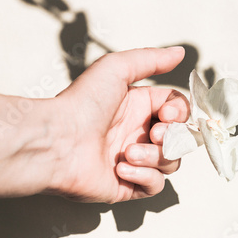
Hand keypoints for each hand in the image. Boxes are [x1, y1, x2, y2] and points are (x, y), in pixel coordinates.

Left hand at [47, 47, 189, 202]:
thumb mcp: (116, 68)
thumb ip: (151, 59)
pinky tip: (121, 169)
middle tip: (152, 133)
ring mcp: (135, 161)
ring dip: (155, 157)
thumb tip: (180, 51)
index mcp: (139, 108)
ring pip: (170, 162)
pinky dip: (144, 177)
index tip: (168, 114)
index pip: (178, 111)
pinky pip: (155, 185)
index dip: (180, 113)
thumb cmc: (81, 103)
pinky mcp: (127, 185)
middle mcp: (139, 134)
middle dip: (173, 137)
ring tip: (128, 152)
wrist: (56, 141)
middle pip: (180, 138)